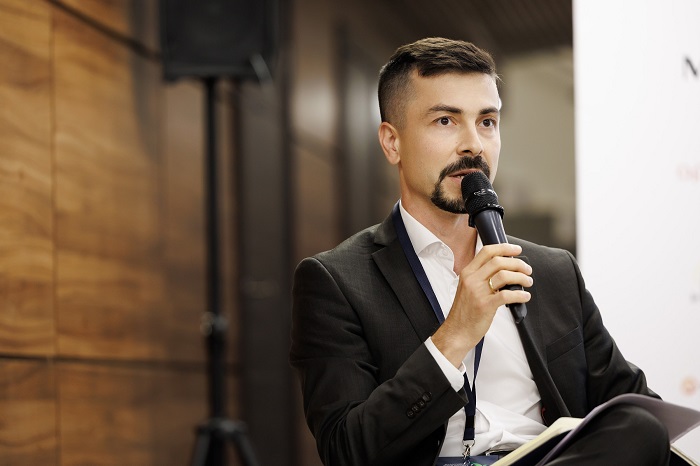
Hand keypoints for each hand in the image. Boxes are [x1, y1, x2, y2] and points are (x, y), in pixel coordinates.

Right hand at [431, 243, 531, 366]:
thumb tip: (503, 269)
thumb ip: (480, 276)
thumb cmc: (464, 312)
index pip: (487, 252)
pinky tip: (524, 296)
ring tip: (527, 282)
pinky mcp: (485, 305)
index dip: (504, 248)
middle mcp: (472, 279)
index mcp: (467, 272)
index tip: (516, 250)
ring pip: (504, 275)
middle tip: (527, 269)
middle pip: (498, 261)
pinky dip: (519, 294)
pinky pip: (507, 295)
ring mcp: (478, 292)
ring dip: (521, 277)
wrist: (457, 331)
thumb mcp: (467, 288)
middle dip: (517, 263)